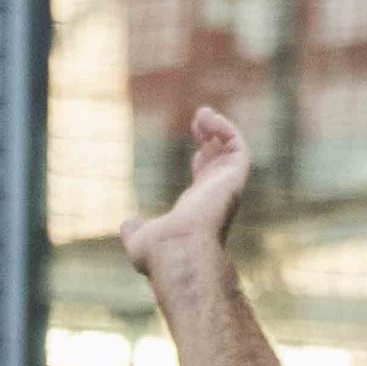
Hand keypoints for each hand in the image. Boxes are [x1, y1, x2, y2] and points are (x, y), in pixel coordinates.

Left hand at [120, 107, 251, 275]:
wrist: (176, 251)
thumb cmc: (158, 253)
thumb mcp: (139, 240)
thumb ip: (135, 231)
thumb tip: (127, 226)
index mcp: (198, 213)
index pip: (207, 183)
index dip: (202, 161)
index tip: (196, 144)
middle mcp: (216, 202)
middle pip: (221, 165)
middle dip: (213, 141)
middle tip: (200, 118)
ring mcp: (227, 192)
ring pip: (234, 155)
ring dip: (221, 131)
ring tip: (203, 113)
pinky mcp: (233, 181)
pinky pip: (239, 150)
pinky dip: (227, 131)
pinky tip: (208, 118)